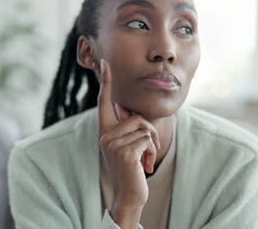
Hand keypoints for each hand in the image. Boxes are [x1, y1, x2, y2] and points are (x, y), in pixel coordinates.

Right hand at [98, 60, 160, 226]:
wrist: (129, 194)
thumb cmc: (130, 169)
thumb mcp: (126, 146)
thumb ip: (128, 129)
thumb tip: (132, 113)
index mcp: (105, 131)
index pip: (104, 102)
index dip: (106, 82)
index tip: (105, 63)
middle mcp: (105, 135)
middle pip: (137, 117)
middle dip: (151, 133)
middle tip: (150, 150)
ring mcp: (112, 143)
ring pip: (145, 128)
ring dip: (152, 145)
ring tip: (145, 160)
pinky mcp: (124, 152)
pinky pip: (148, 140)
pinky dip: (152, 152)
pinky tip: (144, 166)